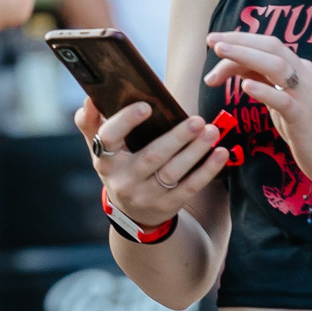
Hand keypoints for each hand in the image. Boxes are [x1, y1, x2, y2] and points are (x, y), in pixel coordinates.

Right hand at [78, 97, 227, 227]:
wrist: (131, 212)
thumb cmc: (118, 167)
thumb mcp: (98, 149)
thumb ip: (91, 122)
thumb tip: (90, 98)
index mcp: (105, 160)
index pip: (110, 138)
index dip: (126, 122)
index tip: (146, 106)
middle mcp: (123, 180)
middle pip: (152, 156)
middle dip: (176, 137)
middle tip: (196, 119)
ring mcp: (146, 195)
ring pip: (173, 172)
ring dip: (195, 151)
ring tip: (212, 131)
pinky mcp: (167, 205)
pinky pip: (190, 187)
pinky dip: (208, 170)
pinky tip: (220, 153)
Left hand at [204, 30, 311, 185]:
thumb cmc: (307, 128)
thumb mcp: (281, 99)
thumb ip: (263, 81)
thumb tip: (235, 66)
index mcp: (299, 69)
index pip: (268, 46)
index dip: (241, 39)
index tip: (214, 39)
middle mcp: (304, 76)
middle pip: (272, 48)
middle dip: (240, 41)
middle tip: (212, 42)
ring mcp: (306, 95)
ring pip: (276, 67)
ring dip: (246, 56)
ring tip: (221, 52)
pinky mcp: (304, 118)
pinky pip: (283, 100)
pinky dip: (264, 90)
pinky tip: (245, 87)